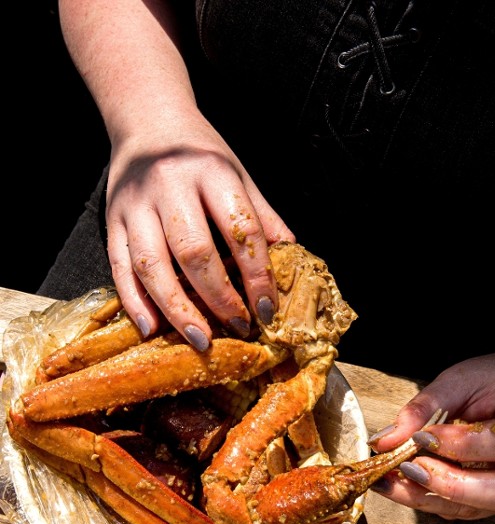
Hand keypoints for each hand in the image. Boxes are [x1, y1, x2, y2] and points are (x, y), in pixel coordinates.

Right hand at [106, 112, 294, 348]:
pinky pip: (119, 267)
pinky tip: (151, 329)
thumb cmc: (201, 154)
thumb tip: (292, 261)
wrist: (148, 120)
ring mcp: (134, 204)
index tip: (267, 309)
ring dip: (177, 309)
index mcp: (211, 171)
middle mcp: (169, 185)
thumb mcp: (239, 175)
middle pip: (194, 252)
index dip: (257, 275)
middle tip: (238, 327)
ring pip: (152, 265)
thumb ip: (263, 218)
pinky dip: (134, 302)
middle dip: (219, 298)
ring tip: (201, 339)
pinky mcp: (111, 219)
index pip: (241, 231)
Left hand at [368, 352, 494, 519]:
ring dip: (430, 498)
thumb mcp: (458, 380)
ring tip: (390, 481)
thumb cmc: (491, 381)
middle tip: (409, 468)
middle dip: (453, 486)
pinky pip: (463, 510)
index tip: (423, 436)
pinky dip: (427, 499)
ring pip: (482, 508)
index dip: (465, 444)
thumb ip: (425, 407)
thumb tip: (385, 440)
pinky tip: (399, 484)